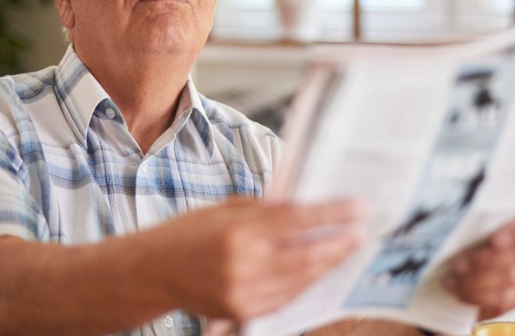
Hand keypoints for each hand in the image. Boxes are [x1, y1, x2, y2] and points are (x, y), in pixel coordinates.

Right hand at [145, 196, 365, 320]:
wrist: (153, 271)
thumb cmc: (188, 233)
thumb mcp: (225, 209)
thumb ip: (264, 209)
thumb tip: (304, 204)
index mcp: (239, 230)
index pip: (297, 219)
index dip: (333, 213)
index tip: (359, 207)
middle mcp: (243, 263)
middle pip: (307, 253)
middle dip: (339, 242)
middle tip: (361, 232)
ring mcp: (244, 291)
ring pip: (300, 279)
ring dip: (328, 264)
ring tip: (346, 250)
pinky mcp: (242, 310)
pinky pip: (286, 297)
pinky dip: (306, 283)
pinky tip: (319, 271)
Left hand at [442, 203, 514, 319]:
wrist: (464, 260)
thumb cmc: (465, 232)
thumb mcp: (466, 219)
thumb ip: (469, 219)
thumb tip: (452, 224)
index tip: (495, 239)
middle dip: (484, 260)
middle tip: (455, 263)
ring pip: (511, 278)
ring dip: (476, 281)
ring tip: (450, 281)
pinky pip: (505, 299)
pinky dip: (479, 297)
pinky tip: (460, 293)